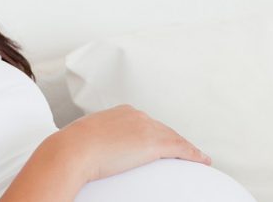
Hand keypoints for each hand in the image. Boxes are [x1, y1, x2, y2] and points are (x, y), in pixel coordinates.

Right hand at [51, 104, 211, 183]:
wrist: (72, 150)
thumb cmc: (70, 150)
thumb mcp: (82, 140)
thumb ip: (92, 143)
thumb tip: (85, 155)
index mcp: (120, 113)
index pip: (144, 123)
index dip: (155, 133)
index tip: (159, 142)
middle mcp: (136, 116)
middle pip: (162, 129)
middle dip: (172, 139)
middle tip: (183, 151)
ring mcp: (146, 127)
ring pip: (174, 138)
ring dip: (187, 148)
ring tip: (198, 157)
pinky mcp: (154, 143)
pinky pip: (181, 148)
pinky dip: (194, 154)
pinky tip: (202, 160)